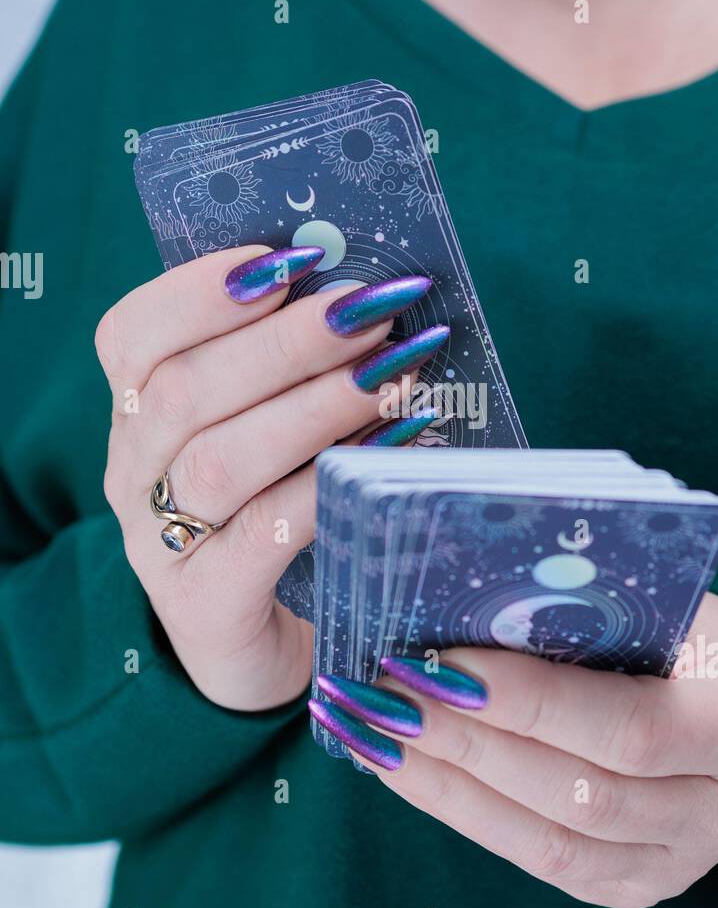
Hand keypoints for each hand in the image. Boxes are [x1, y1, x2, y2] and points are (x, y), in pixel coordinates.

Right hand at [96, 245, 441, 709]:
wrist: (266, 649)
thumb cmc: (276, 515)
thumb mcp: (266, 432)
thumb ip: (288, 369)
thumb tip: (363, 286)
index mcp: (137, 415)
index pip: (132, 335)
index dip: (201, 290)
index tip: (286, 258)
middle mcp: (134, 475)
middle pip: (183, 390)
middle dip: (285, 341)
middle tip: (369, 310)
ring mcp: (161, 545)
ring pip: (222, 460)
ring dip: (314, 406)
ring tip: (392, 373)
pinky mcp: (205, 606)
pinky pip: (267, 533)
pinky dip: (332, 483)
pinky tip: (395, 447)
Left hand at [313, 594, 717, 907]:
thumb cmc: (686, 629)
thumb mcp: (659, 603)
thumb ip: (585, 611)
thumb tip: (462, 601)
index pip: (626, 729)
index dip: (528, 703)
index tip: (438, 665)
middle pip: (579, 794)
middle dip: (468, 743)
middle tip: (383, 695)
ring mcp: (683, 859)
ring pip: (551, 842)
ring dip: (449, 786)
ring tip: (376, 734)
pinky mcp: (636, 884)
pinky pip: (541, 863)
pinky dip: (465, 815)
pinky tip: (407, 772)